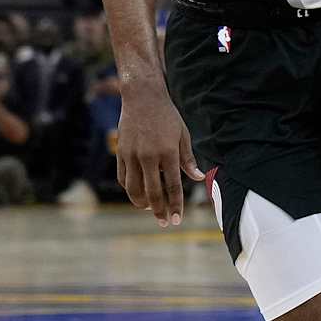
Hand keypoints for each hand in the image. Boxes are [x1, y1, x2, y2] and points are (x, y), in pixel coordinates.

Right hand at [116, 87, 204, 226]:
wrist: (143, 98)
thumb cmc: (167, 117)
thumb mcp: (183, 136)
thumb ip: (188, 160)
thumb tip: (199, 178)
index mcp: (168, 153)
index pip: (172, 186)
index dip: (175, 205)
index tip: (177, 219)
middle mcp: (149, 157)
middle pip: (153, 192)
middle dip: (160, 211)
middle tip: (165, 223)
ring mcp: (132, 155)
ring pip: (134, 189)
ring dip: (142, 203)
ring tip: (151, 210)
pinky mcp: (120, 153)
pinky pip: (122, 178)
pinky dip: (129, 189)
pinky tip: (137, 195)